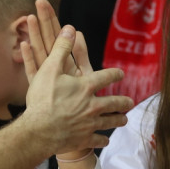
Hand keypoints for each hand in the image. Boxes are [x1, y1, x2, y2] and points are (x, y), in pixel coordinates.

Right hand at [20, 0, 132, 154]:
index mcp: (86, 87)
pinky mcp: (84, 139)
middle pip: (114, 103)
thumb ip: (61, 49)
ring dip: (118, 120)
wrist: (40, 130)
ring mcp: (90, 124)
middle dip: (123, 102)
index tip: (120, 74)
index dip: (115, 74)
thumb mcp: (49, 69)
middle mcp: (93, 105)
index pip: (106, 77)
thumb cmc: (42, 99)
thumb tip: (70, 28)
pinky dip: (102, 140)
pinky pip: (98, 140)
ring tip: (123, 120)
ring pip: (109, 122)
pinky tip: (105, 140)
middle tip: (129, 102)